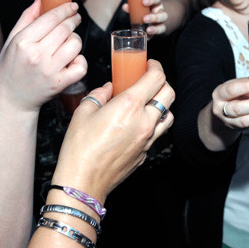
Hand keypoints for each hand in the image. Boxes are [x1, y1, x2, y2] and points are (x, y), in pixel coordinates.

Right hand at [0, 0, 86, 113]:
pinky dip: (80, 60)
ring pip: (75, 44)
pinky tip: (72, 59)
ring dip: (75, 40)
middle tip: (74, 19)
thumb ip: (26, 18)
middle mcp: (36, 55)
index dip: (65, 9)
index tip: (72, 6)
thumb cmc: (11, 68)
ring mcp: (50, 70)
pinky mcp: (60, 83)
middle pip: (65, 29)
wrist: (12, 100)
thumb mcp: (11, 40)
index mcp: (22, 42)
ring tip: (68, 42)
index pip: (50, 18)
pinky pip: (81, 65)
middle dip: (73, 21)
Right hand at [52, 60, 173, 202]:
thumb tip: (108, 89)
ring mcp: (147, 139)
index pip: (156, 78)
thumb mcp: (83, 113)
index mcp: (129, 106)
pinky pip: (157, 133)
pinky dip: (153, 124)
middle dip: (162, 83)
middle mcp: (144, 122)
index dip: (156, 67)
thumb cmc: (79, 149)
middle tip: (150, 80)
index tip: (150, 65)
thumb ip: (99, 95)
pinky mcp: (145, 153)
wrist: (83, 182)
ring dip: (162, 105)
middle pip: (169, 94)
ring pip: (168, 115)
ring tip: (147, 102)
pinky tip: (137, 124)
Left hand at [122, 0, 168, 35]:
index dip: (151, 0)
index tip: (143, 2)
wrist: (158, 17)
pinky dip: (152, 36)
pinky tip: (147, 37)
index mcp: (157, 4)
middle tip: (145, 19)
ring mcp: (161, 23)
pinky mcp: (160, 31)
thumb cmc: (148, 9)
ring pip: (162, 26)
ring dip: (155, 29)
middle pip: (162, 15)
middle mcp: (161, 13)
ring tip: (148, 30)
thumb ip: (134, 6)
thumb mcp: (143, 6)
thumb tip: (125, 6)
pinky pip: (157, 35)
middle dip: (153, 17)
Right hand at [211, 78, 248, 129]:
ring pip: (245, 120)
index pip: (231, 90)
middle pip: (238, 109)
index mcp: (219, 93)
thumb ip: (246, 82)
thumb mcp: (234, 85)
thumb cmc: (231, 94)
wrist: (222, 111)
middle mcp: (221, 109)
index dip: (246, 87)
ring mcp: (228, 120)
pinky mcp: (237, 127)